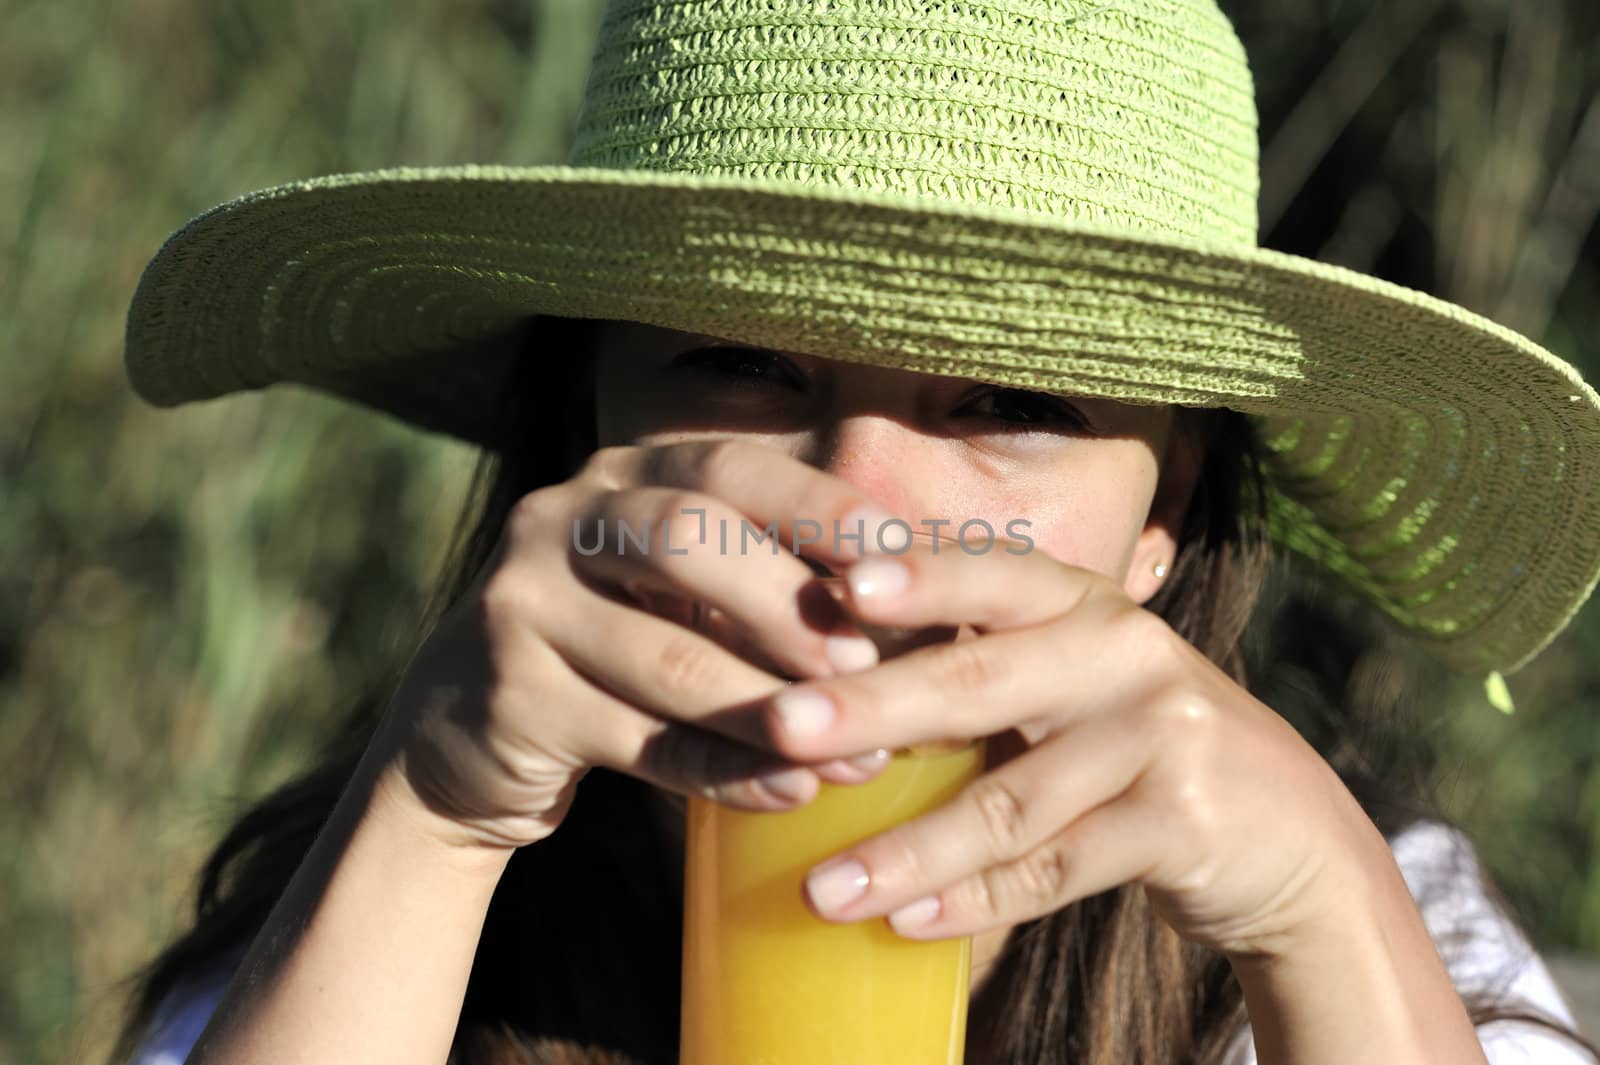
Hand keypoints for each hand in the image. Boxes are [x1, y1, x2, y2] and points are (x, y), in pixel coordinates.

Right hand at [372, 439, 909, 854]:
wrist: (464, 734)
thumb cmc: (617, 652)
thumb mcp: (678, 594)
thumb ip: (767, 583)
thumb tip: (921, 605)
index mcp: (622, 475)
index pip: (730, 467)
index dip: (818, 505)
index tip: (901, 554)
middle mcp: (560, 518)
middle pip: (687, 540)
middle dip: (789, 605)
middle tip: (868, 666)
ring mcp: (522, 603)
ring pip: (667, 655)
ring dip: (773, 709)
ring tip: (858, 754)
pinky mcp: (509, 695)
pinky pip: (639, 739)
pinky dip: (724, 772)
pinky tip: (790, 794)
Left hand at [759, 540, 1389, 959]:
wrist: (1291, 835)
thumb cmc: (1137, 746)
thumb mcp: (1077, 682)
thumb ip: (986, 669)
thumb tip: (823, 691)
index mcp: (1085, 604)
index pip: (992, 573)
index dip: (918, 575)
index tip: (834, 580)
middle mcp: (1126, 652)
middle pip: (981, 681)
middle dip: (873, 707)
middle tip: (780, 728)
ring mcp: (1163, 736)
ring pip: (1011, 802)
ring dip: (907, 850)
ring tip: (821, 889)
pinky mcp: (1185, 824)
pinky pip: (1057, 870)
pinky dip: (976, 902)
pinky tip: (907, 922)